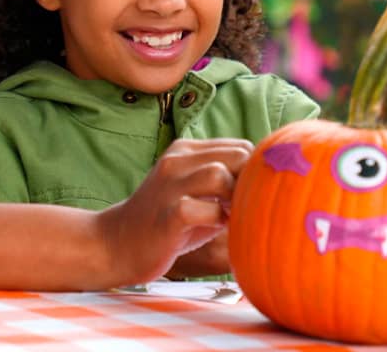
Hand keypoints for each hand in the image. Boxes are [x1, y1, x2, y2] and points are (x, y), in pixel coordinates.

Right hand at [96, 138, 251, 287]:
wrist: (118, 242)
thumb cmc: (167, 220)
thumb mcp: (194, 190)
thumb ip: (224, 180)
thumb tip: (268, 182)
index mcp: (185, 149)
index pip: (240, 145)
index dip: (255, 170)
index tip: (254, 193)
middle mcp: (176, 161)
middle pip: (236, 154)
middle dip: (251, 181)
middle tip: (249, 206)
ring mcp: (170, 186)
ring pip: (219, 175)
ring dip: (236, 198)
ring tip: (234, 216)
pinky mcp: (167, 215)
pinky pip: (203, 210)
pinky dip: (218, 221)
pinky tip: (218, 229)